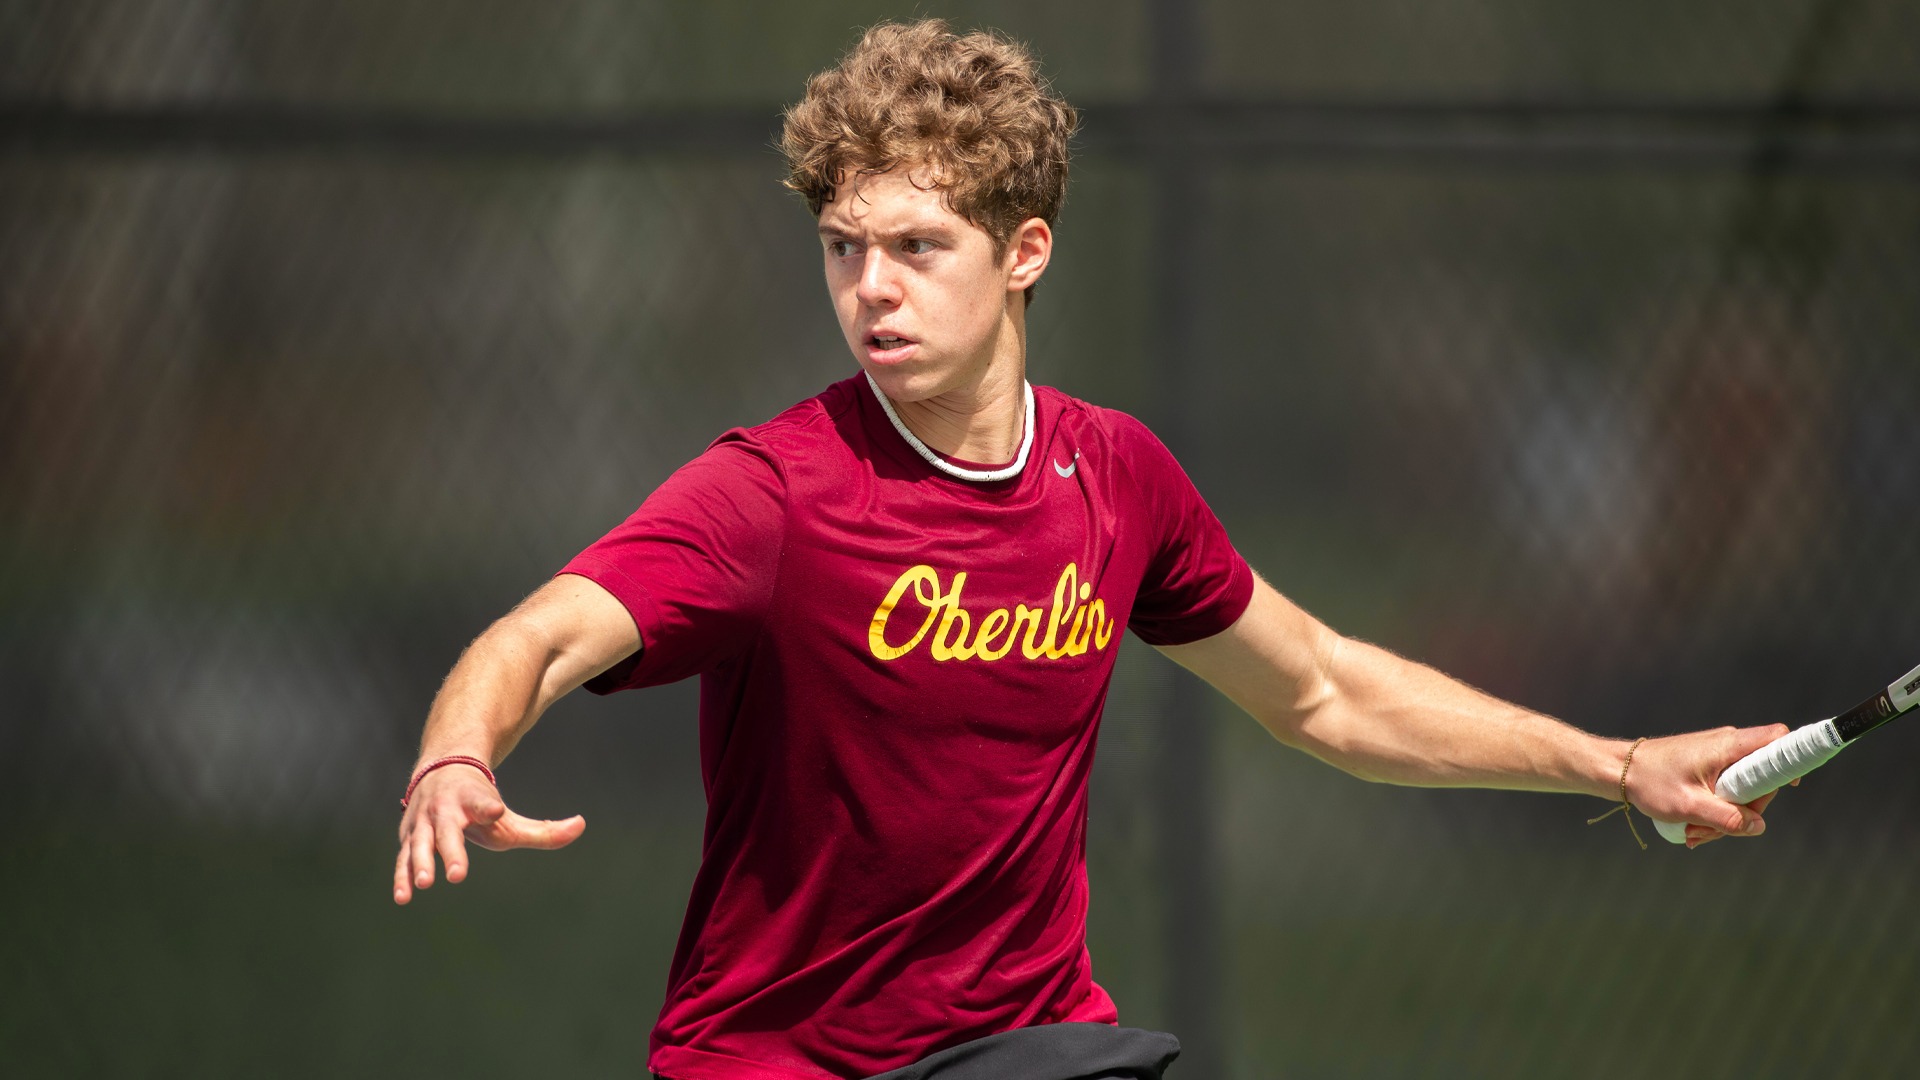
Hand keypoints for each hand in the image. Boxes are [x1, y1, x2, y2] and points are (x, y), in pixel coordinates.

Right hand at [392, 763, 584, 903]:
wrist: (442, 771)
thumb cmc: (481, 805)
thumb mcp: (510, 817)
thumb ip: (544, 829)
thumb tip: (581, 825)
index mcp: (473, 800)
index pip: (482, 802)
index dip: (488, 805)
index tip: (496, 809)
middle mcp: (446, 809)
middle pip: (448, 830)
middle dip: (451, 851)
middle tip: (456, 875)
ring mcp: (423, 823)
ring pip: (420, 844)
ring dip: (421, 864)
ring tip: (425, 885)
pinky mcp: (408, 836)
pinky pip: (403, 859)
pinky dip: (401, 877)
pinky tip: (403, 898)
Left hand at [1625, 725, 1798, 848]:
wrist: (1618, 770)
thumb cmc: (1650, 782)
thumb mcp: (1689, 806)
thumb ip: (1727, 819)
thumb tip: (1758, 826)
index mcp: (1728, 746)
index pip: (1778, 739)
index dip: (1792, 760)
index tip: (1790, 786)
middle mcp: (1728, 746)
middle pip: (1763, 779)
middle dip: (1744, 811)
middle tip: (1715, 829)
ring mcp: (1719, 757)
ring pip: (1742, 791)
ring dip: (1724, 818)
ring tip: (1694, 832)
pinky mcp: (1709, 767)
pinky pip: (1726, 792)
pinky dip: (1713, 812)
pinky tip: (1693, 828)